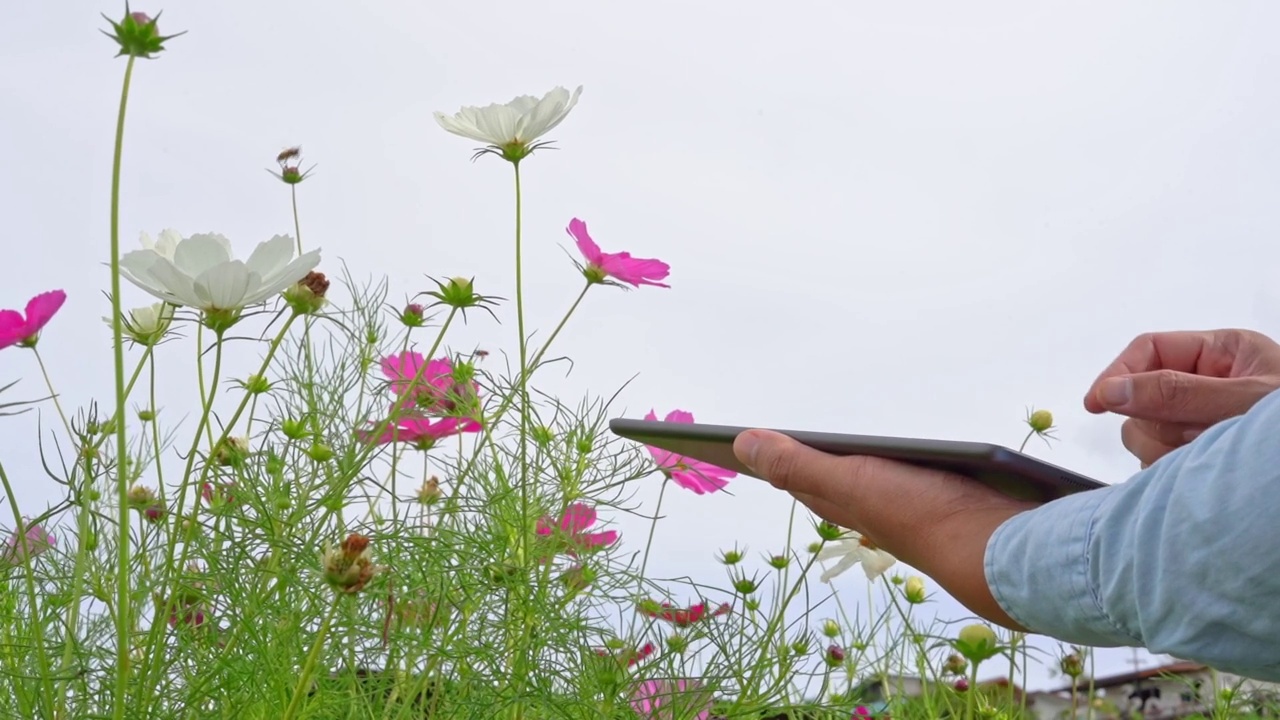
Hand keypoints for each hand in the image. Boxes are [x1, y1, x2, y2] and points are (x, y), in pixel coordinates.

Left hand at [733, 430, 1036, 629]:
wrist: (1005, 555)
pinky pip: (918, 487)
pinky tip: (923, 469)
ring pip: (875, 487)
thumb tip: (741, 444)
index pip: (801, 480)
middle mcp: (875, 515)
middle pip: (833, 485)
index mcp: (849, 506)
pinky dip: (910, 474)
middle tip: (782, 445)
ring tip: (841, 454)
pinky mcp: (950, 511)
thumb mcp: (851, 480)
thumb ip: (798, 463)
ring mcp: (913, 515)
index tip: (746, 442)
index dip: (775, 460)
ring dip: (860, 470)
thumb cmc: (923, 514)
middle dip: (807, 464)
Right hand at [1084, 330, 1279, 466]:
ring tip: (1210, 460)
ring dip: (1168, 451)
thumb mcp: (1244, 404)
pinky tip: (1205, 478)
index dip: (1117, 374)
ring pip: (1146, 434)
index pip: (1148, 351)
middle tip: (1196, 438)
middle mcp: (1209, 384)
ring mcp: (1203, 424)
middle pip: (1141, 396)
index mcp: (1222, 352)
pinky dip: (1173, 474)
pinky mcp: (1201, 459)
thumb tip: (1109, 390)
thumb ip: (1176, 394)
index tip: (1094, 404)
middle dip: (1159, 422)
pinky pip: (1159, 464)